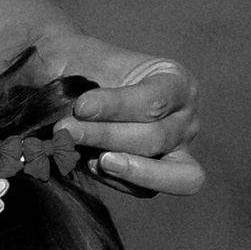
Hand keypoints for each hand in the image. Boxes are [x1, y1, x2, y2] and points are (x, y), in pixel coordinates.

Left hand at [35, 32, 203, 198]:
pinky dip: (119, 182)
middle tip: (66, 131)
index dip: (117, 106)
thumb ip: (73, 80)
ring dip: (125, 168)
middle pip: (156, 137)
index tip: (80, 107)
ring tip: (95, 160)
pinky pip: (145, 191)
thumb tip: (74, 118)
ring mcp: (176, 151)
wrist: (66, 80)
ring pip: (169, 173)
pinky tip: (90, 164)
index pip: (155, 99)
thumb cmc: (77, 66)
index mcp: (175, 81)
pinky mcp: (156, 178)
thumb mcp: (76, 58)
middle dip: (108, 136)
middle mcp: (184, 118)